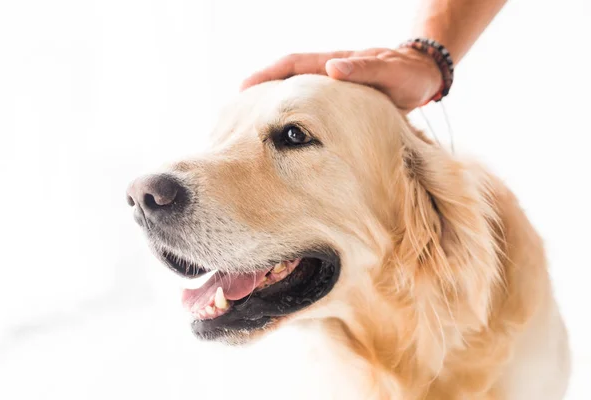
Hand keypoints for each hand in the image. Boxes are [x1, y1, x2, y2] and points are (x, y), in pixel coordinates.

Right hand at [240, 47, 442, 112]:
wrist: (422, 76)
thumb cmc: (406, 75)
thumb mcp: (389, 72)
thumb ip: (363, 69)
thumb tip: (332, 68)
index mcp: (334, 64)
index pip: (293, 65)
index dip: (268, 74)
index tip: (244, 88)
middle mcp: (328, 73)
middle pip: (286, 77)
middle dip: (261, 89)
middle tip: (238, 110)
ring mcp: (332, 86)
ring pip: (296, 91)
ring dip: (275, 103)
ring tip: (253, 123)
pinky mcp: (338, 101)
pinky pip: (310, 105)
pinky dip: (294, 114)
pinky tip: (287, 132)